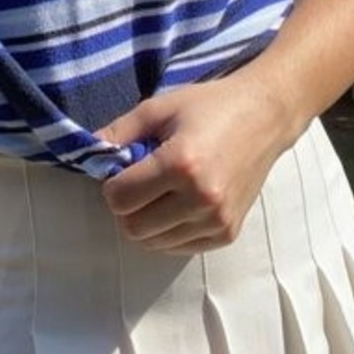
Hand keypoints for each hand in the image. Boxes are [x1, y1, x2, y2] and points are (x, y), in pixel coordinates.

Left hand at [97, 71, 294, 253]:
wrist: (265, 115)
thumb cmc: (210, 106)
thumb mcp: (159, 108)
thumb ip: (119, 131)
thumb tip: (87, 154)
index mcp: (181, 164)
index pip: (119, 198)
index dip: (112, 183)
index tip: (125, 167)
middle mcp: (201, 199)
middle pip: (133, 228)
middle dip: (126, 206)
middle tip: (139, 181)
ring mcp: (217, 220)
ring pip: (153, 243)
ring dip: (147, 220)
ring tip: (162, 190)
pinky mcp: (227, 233)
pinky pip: (179, 248)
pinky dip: (169, 231)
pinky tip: (179, 203)